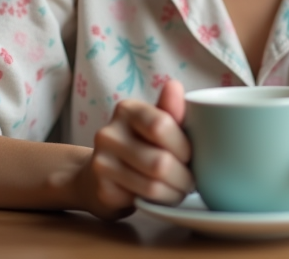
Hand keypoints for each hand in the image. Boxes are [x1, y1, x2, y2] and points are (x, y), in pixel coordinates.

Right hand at [77, 79, 193, 218]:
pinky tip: (161, 197)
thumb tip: (174, 85)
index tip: (190, 155)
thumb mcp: (154, 123)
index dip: (183, 146)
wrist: (97, 176)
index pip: (161, 125)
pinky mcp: (103, 191)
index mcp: (126, 110)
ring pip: (153, 186)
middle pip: (160, 162)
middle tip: (191, 180)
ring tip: (180, 190)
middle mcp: (109, 133)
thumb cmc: (138, 145)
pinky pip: (142, 200)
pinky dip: (160, 202)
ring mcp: (102, 163)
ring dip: (175, 193)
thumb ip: (169, 109)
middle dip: (184, 176)